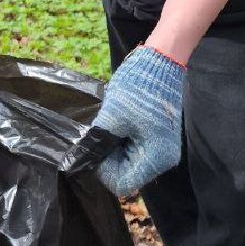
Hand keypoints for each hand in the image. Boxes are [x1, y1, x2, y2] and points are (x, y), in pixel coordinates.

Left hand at [84, 45, 185, 196]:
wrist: (160, 61)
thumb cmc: (139, 88)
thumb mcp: (113, 116)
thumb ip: (98, 142)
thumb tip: (80, 157)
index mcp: (157, 158)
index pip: (122, 184)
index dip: (103, 170)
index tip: (95, 148)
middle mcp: (164, 159)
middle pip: (126, 174)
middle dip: (109, 157)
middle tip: (103, 131)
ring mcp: (162, 148)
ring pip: (129, 162)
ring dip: (115, 147)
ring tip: (113, 123)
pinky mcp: (159, 138)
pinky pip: (135, 150)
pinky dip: (123, 139)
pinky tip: (120, 121)